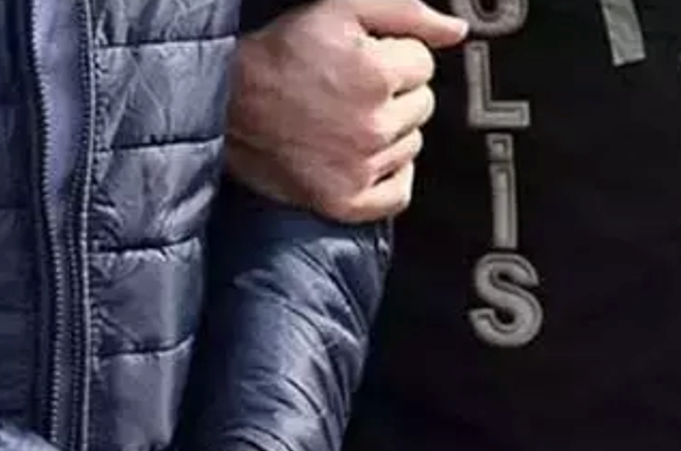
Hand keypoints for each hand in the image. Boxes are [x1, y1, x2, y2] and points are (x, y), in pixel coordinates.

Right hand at [226, 0, 467, 222]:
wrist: (225, 108)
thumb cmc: (277, 57)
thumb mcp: (337, 10)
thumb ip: (405, 11)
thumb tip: (455, 31)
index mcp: (375, 74)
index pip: (424, 63)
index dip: (393, 55)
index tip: (361, 59)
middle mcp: (372, 125)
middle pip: (422, 104)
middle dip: (394, 92)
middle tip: (349, 89)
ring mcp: (361, 168)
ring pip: (412, 144)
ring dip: (389, 131)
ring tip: (345, 119)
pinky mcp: (347, 202)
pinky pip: (399, 192)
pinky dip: (390, 176)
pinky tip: (364, 156)